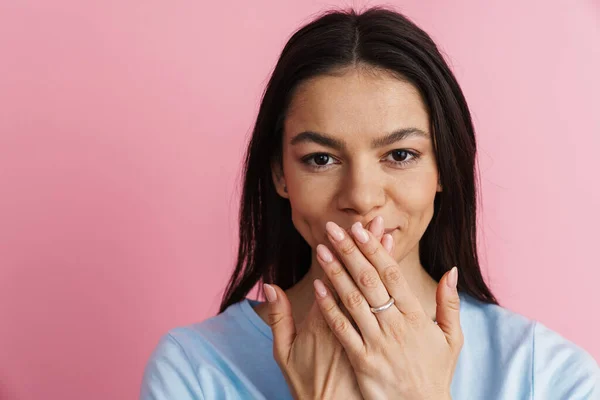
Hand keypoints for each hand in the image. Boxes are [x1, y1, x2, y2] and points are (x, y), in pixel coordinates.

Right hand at [264, 217, 391, 399]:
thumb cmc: (307, 385)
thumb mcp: (285, 354)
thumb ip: (278, 320)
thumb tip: (270, 287)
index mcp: (323, 321)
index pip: (338, 277)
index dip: (349, 253)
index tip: (356, 230)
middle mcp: (349, 324)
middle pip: (361, 278)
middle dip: (369, 249)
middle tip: (378, 222)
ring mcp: (366, 336)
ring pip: (377, 293)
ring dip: (382, 265)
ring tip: (388, 239)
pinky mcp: (377, 347)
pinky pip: (385, 317)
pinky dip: (390, 295)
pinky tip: (394, 277)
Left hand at [313, 219, 462, 399]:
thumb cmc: (435, 373)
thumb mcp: (452, 339)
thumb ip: (450, 304)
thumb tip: (451, 271)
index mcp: (416, 316)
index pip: (392, 274)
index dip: (375, 249)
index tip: (361, 229)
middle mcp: (395, 326)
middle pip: (369, 280)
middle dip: (350, 251)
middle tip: (333, 228)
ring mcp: (377, 343)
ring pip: (352, 300)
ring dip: (335, 272)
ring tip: (321, 250)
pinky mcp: (362, 361)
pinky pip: (342, 329)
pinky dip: (329, 307)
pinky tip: (318, 287)